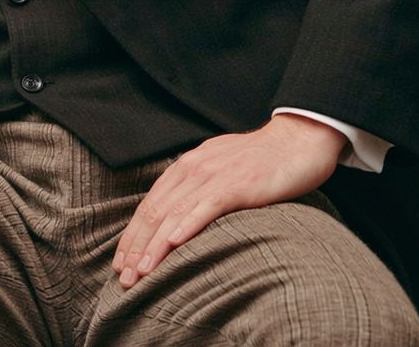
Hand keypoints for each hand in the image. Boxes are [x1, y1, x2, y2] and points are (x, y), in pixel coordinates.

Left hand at [111, 114, 344, 288]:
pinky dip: (187, 225)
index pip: (150, 204)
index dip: (132, 235)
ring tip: (141, 272)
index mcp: (186, 166)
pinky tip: (173, 243)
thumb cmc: (261, 160)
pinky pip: (206, 207)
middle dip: (136, 246)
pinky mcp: (237, 185)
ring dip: (154, 246)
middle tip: (124, 277)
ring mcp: (213, 175)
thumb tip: (178, 216)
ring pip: (174, 213)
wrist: (297, 141)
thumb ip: (197, 188)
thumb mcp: (219, 169)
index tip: (121, 263)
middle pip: (155, 212)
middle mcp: (193, 168)